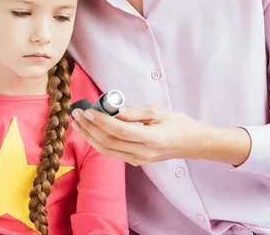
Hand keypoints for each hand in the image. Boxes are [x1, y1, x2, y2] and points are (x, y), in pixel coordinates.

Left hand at [70, 105, 216, 165]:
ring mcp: (138, 160)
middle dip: (89, 128)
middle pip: (108, 143)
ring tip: (78, 124)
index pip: (118, 131)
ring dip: (90, 137)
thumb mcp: (157, 112)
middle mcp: (142, 153)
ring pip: (106, 151)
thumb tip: (111, 108)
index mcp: (150, 139)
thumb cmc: (178, 124)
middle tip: (76, 114)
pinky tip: (91, 132)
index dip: (100, 121)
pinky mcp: (136, 161)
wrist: (193, 144)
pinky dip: (98, 143)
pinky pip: (112, 153)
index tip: (88, 110)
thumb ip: (133, 112)